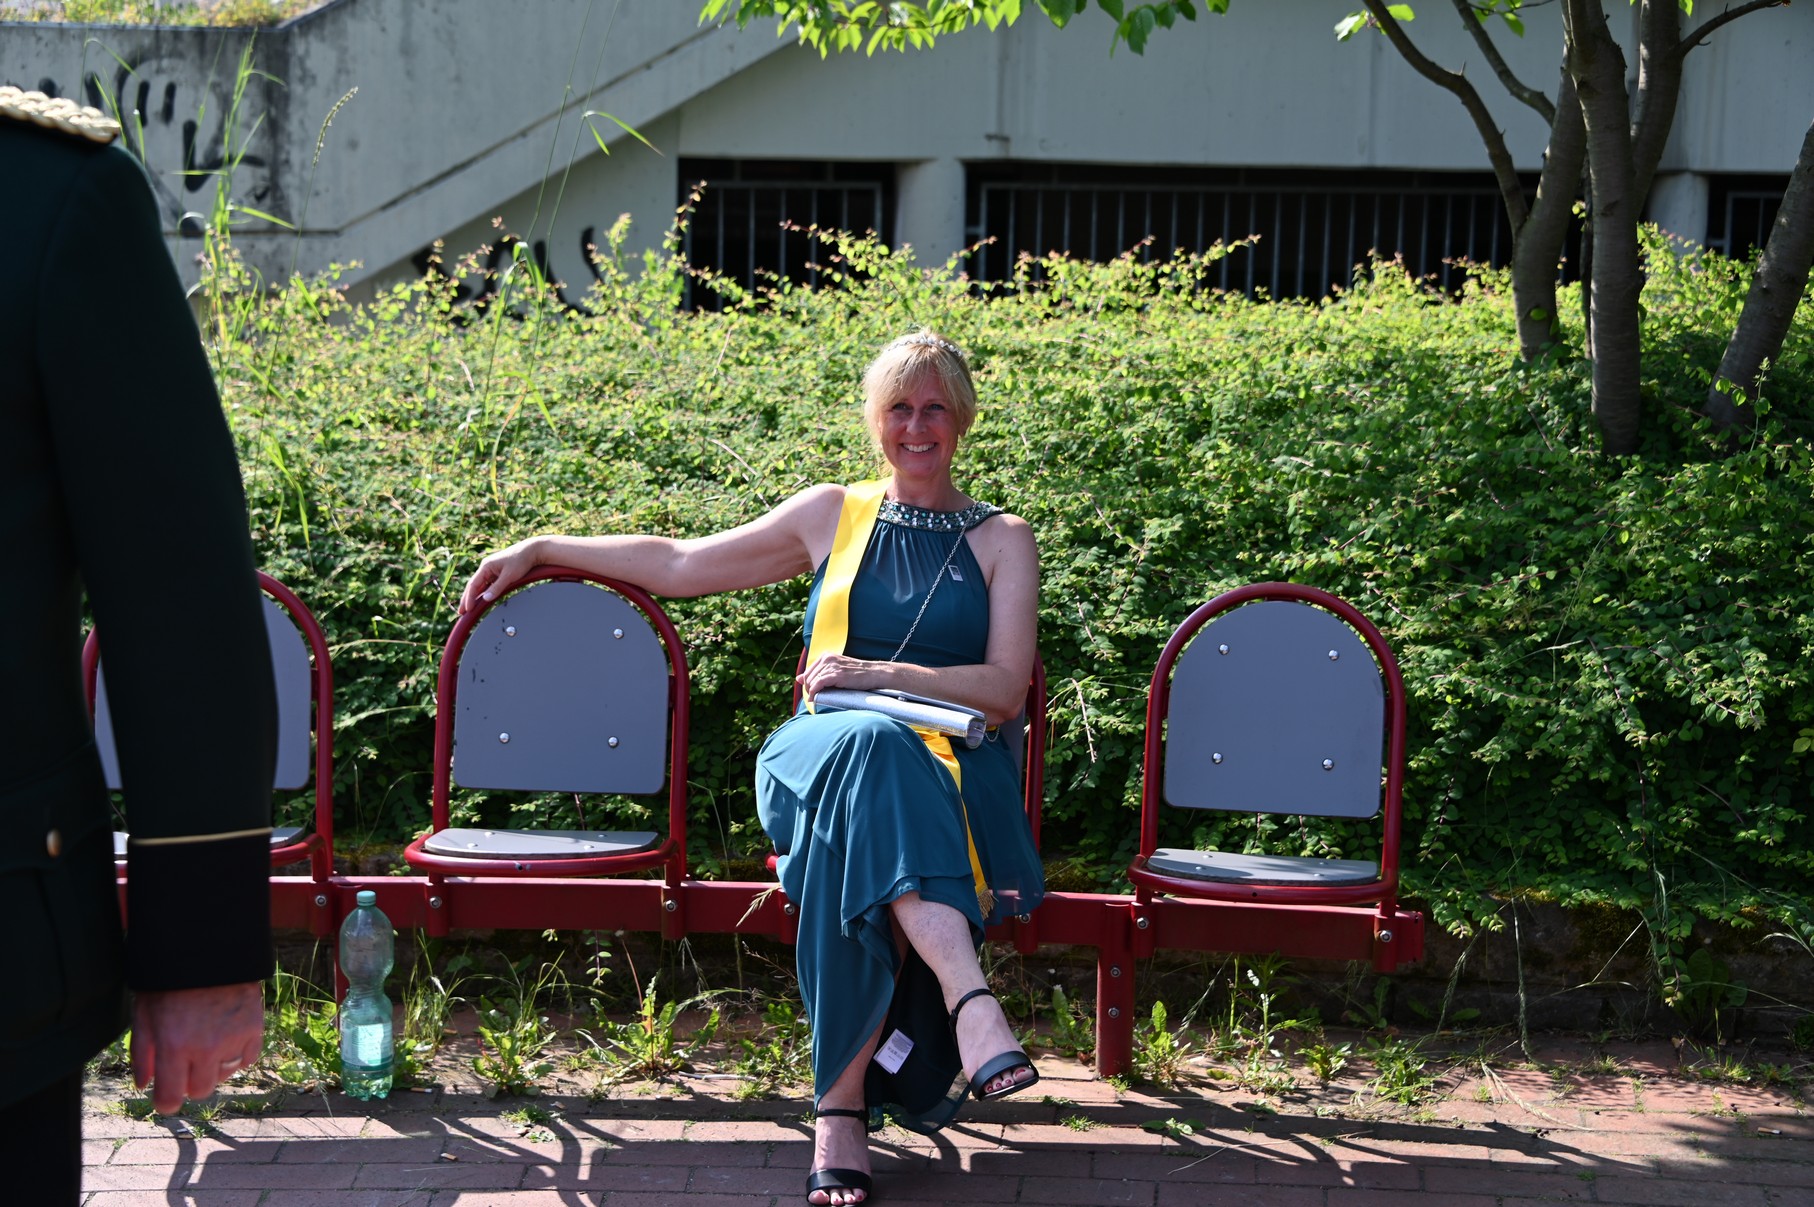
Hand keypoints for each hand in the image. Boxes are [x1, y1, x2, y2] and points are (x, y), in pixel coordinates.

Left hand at [131, 982, 264, 1113]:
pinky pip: (247, 1058)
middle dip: (190, 1082)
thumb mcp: (144, 1015)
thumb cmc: (169, 981)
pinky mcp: (254, 1028)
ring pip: (224, 1075)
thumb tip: (143, 1085)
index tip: (166, 1096)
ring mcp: (233, 1039)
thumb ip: (141, 1054)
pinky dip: (237, 1054)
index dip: (166, 1101)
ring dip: (214, 1067)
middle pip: (200, 1091)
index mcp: (174, 1047)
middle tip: (186, 1063)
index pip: (171, 1098)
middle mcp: (205, 1049)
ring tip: (207, 1043)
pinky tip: (227, 1038)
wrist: (207, 950)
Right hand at [457, 538, 540, 613]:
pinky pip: (487, 585)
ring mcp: (491, 570)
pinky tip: (480, 601)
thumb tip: (485, 599)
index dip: (469, 598)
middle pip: (473, 585)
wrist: (532, 550)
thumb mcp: (509, 576)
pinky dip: (483, 593)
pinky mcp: (497, 573)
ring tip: (468, 609)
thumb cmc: (521, 560)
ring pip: (480, 586)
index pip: (473, 584)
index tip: (467, 609)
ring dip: (474, 597)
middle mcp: (486, 568)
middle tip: (461, 612)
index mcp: (486, 566)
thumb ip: (497, 588)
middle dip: (466, 599)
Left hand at [797, 653, 886, 698]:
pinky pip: (817, 684)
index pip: (809, 671)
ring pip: (811, 681)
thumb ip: (818, 673)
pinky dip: (814, 693)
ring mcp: (831, 666)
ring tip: (815, 699)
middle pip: (808, 677)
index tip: (811, 692)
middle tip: (814, 697)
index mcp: (826, 656)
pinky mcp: (835, 674)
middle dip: (809, 689)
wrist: (873, 673)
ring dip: (811, 692)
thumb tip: (798, 678)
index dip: (808, 683)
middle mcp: (827, 659)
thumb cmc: (856, 674)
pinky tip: (814, 699)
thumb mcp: (835, 670)